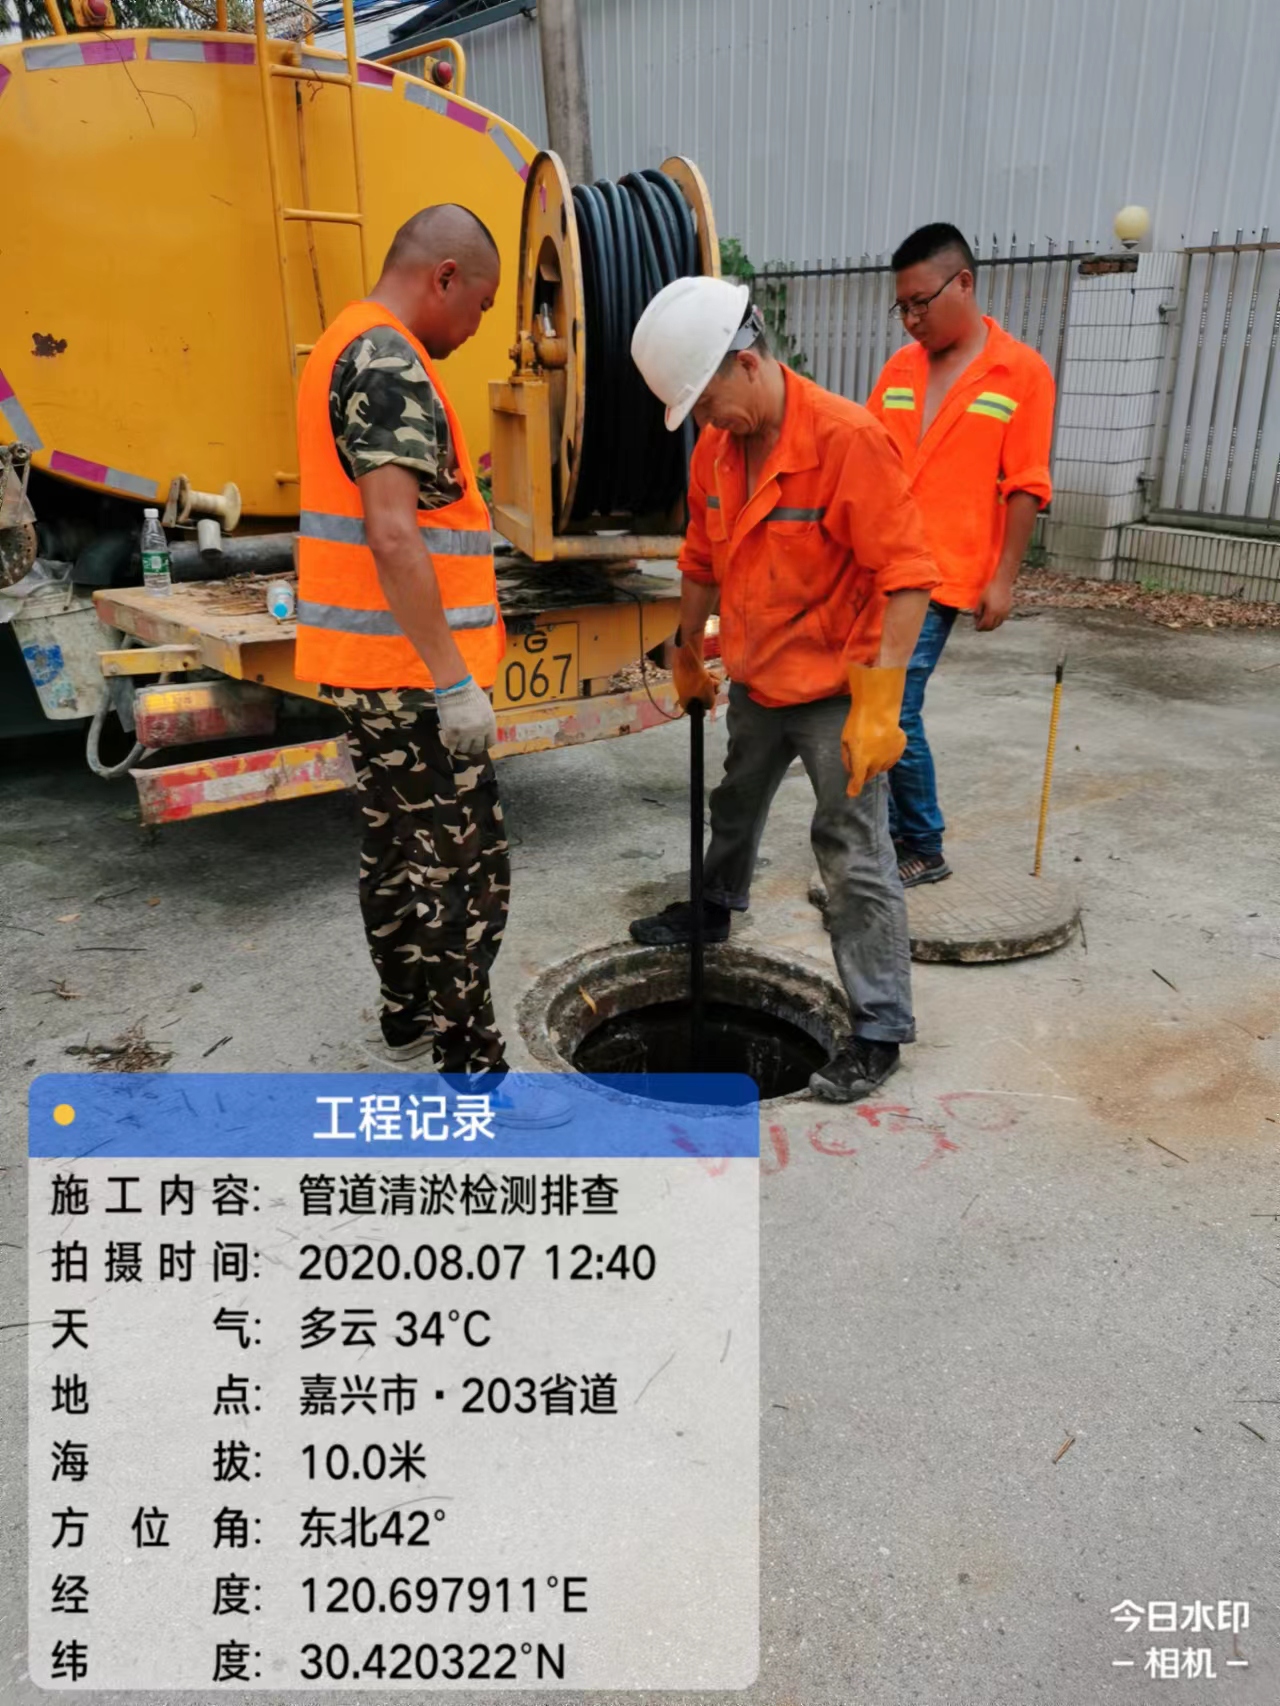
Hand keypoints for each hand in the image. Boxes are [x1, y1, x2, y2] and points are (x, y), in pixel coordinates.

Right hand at [435, 675, 497, 757]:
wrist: (456, 687)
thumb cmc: (472, 693)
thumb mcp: (486, 706)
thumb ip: (486, 719)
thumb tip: (485, 728)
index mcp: (489, 724)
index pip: (490, 742)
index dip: (485, 744)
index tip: (481, 744)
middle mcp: (479, 731)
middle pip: (477, 748)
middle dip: (474, 748)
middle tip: (469, 746)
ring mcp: (465, 733)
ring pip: (464, 748)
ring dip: (462, 747)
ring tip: (459, 743)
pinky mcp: (451, 732)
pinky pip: (451, 744)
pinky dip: (451, 745)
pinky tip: (450, 742)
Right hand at [671, 633, 716, 711]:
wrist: (688, 659)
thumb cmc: (697, 680)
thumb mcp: (707, 696)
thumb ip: (710, 703)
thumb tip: (709, 705)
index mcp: (684, 700)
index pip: (691, 710)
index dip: (700, 710)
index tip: (706, 707)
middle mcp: (683, 691)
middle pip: (701, 696)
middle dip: (710, 692)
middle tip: (714, 688)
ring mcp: (686, 680)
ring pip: (704, 685)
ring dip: (711, 683)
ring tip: (712, 678)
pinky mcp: (690, 671)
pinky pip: (702, 676)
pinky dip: (707, 675)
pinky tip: (709, 671)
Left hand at [841, 664, 906, 796]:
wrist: (879, 708)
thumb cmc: (858, 722)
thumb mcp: (845, 740)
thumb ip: (847, 757)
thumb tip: (850, 768)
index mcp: (861, 762)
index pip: (857, 782)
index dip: (854, 789)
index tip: (852, 794)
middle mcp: (877, 763)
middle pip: (869, 775)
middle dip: (864, 771)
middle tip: (861, 758)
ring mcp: (890, 757)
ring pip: (881, 767)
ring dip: (876, 762)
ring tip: (872, 745)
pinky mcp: (899, 749)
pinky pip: (892, 757)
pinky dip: (887, 753)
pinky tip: (883, 740)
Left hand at [974, 576, 1013, 630]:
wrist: (1002, 583)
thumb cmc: (990, 590)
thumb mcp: (981, 600)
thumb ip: (978, 610)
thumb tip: (976, 618)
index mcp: (991, 612)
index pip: (985, 625)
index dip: (980, 627)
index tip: (976, 627)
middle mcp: (999, 614)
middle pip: (992, 627)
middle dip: (985, 628)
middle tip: (980, 626)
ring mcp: (1005, 612)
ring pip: (998, 624)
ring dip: (991, 626)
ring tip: (986, 623)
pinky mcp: (1008, 610)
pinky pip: (1002, 619)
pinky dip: (997, 621)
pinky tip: (993, 618)